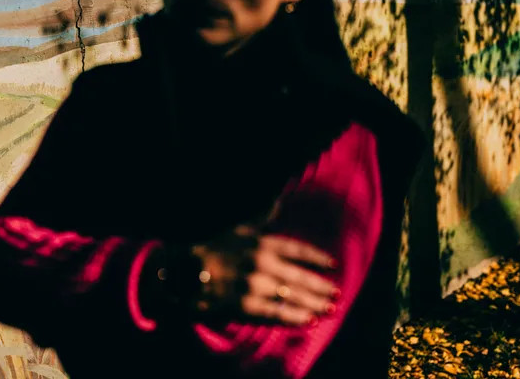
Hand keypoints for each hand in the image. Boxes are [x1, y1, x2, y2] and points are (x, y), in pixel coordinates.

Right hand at [190, 224, 339, 325]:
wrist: (182, 269)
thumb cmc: (210, 245)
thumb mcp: (237, 227)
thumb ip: (262, 216)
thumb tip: (278, 199)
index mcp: (261, 241)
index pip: (298, 249)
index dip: (317, 258)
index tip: (333, 265)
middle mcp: (262, 262)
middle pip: (300, 276)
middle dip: (321, 286)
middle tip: (337, 294)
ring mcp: (255, 285)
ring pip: (292, 296)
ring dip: (314, 303)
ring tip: (329, 309)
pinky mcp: (245, 305)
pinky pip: (276, 313)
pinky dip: (294, 318)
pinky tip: (308, 321)